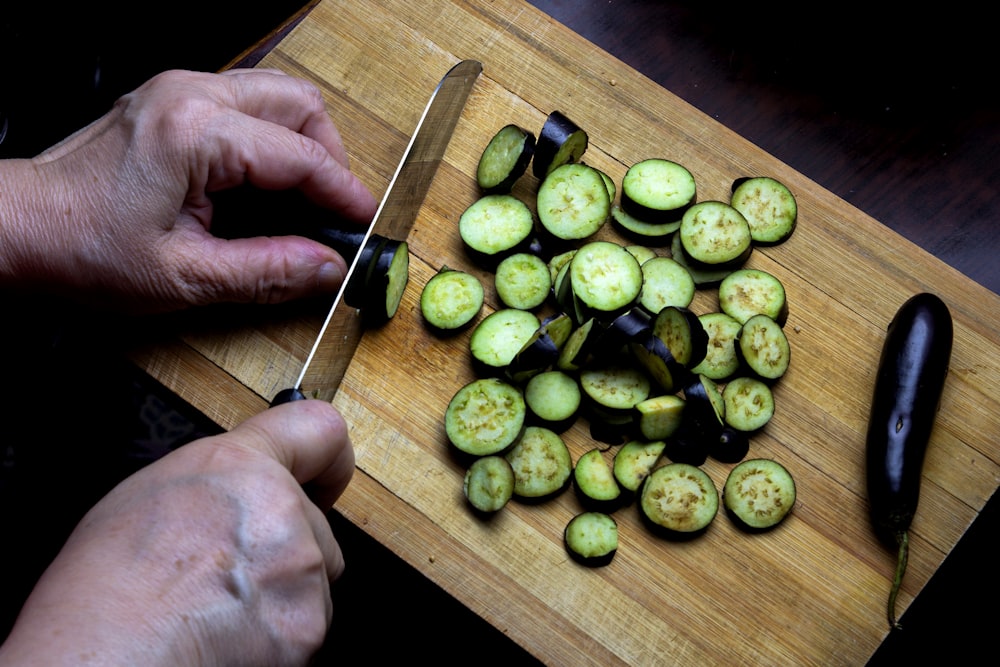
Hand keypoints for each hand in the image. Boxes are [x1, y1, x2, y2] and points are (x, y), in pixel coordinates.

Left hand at [0, 68, 378, 311]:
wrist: (19, 229)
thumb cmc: (82, 249)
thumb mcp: (184, 276)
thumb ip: (268, 271)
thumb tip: (329, 268)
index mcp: (196, 133)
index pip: (301, 155)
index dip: (344, 192)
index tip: (365, 223)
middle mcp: (190, 95)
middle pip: (299, 103)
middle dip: (329, 157)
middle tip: (332, 210)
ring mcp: (177, 90)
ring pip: (275, 96)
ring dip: (302, 143)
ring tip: (302, 200)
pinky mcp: (169, 100)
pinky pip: (244, 104)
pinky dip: (270, 139)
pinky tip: (262, 186)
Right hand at [0, 400, 353, 665]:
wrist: (101, 656)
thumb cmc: (104, 589)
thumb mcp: (150, 494)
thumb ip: (220, 483)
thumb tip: (239, 494)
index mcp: (240, 465)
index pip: (321, 430)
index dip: (326, 460)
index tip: (322, 479)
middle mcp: (280, 510)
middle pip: (316, 526)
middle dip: (286, 549)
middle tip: (229, 574)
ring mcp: (300, 568)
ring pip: (313, 580)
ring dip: (281, 595)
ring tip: (217, 611)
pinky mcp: (308, 624)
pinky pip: (308, 626)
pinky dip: (278, 636)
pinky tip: (229, 637)